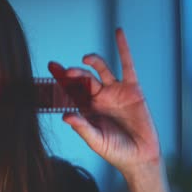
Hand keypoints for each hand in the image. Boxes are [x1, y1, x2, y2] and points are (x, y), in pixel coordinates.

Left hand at [48, 28, 160, 173]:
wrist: (140, 157)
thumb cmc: (116, 152)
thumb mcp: (96, 141)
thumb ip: (82, 127)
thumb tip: (65, 115)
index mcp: (86, 108)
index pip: (70, 90)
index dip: (61, 78)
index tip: (51, 66)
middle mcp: (99, 97)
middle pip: (83, 79)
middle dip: (73, 74)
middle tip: (66, 72)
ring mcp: (115, 91)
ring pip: (101, 70)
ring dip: (93, 61)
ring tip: (85, 58)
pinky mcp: (132, 89)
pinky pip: (127, 65)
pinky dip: (123, 49)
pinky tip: (119, 33)